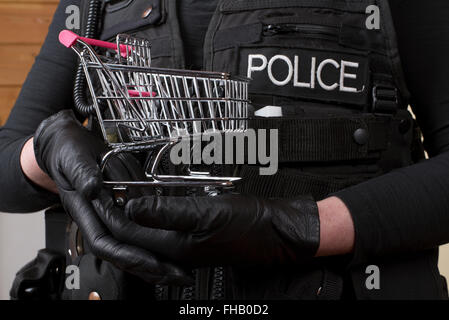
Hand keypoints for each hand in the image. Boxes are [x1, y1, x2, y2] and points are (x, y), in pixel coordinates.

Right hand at [33, 110, 192, 284]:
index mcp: (83, 210)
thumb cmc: (68, 152)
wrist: (67, 146)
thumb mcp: (73, 156)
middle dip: (148, 267)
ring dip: (154, 262)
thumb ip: (82, 173)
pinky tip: (170, 254)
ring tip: (178, 271)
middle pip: (121, 254)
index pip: (104, 243)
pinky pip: (136, 236)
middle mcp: (96, 220)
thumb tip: (92, 188)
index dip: (127, 255)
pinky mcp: (119, 214)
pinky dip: (152, 248)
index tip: (151, 262)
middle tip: (176, 274)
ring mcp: (107, 219)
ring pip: (130, 249)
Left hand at [122, 194, 319, 266]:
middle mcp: (176, 250)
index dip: (112, 211)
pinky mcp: (194, 234)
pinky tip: (152, 195)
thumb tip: (131, 207)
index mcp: (174, 248)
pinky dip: (153, 209)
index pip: (128, 233)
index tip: (100, 191)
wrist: (275, 230)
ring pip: (148, 228)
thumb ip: (165, 212)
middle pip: (134, 233)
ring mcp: (185, 243)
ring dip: (134, 208)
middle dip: (119, 210)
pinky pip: (164, 223)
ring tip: (124, 187)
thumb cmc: (248, 226)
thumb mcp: (205, 214)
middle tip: (108, 187)